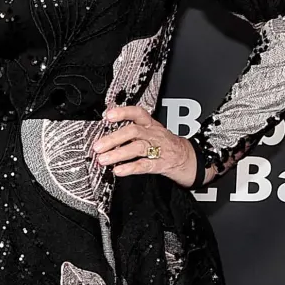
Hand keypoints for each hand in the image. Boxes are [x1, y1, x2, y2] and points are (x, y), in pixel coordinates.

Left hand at [92, 106, 207, 188]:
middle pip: (133, 132)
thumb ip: (130, 129)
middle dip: (113, 139)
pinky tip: (118, 171)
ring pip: (137, 148)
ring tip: (103, 159)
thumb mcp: (150, 130)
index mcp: (150, 124)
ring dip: (118, 154)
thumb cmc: (163, 143)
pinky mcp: (159, 164)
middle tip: (98, 146)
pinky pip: (144, 165)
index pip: (137, 113)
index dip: (123, 112)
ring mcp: (157, 149)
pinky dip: (129, 168)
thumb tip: (105, 131)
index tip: (108, 116)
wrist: (186, 157)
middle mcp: (153, 134)